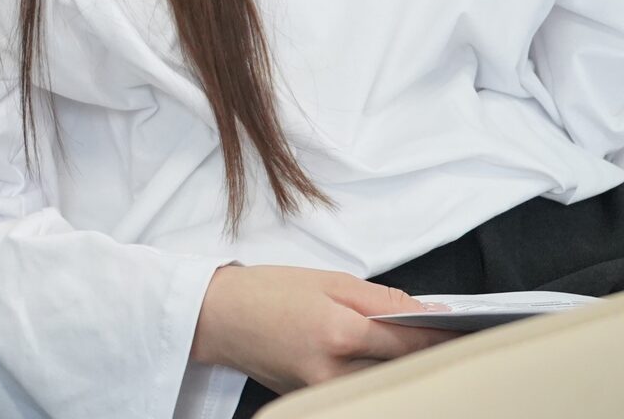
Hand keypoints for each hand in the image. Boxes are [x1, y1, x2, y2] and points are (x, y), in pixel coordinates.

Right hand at [191, 265, 458, 394]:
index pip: (410, 341)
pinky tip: (367, 356)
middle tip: (440, 334)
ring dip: (399, 366)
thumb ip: (381, 298)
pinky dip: (372, 373)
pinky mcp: (316, 401)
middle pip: (402, 369)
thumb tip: (429, 312)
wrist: (216, 317)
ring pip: (383, 383)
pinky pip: (358, 389)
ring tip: (401, 344)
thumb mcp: (326, 280)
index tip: (465, 328)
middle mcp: (335, 372)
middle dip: (423, 351)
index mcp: (339, 333)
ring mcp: (325, 392)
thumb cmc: (266, 291)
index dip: (442, 334)